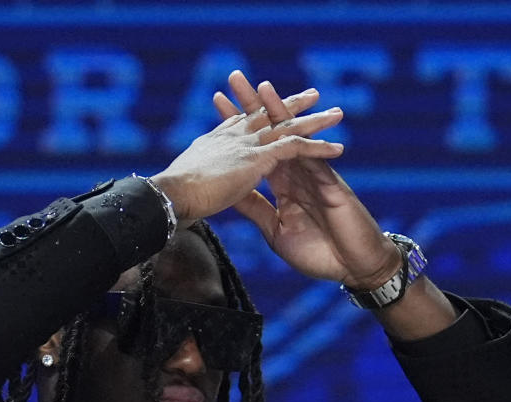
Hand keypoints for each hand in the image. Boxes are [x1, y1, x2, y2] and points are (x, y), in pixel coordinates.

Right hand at [150, 89, 344, 223]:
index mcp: (216, 143)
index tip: (267, 106)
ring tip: (337, 114)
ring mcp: (246, 145)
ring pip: (287, 126)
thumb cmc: (174, 197)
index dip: (256, 113)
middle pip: (266, 115)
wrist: (172, 197)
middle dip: (288, 104)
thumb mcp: (191, 186)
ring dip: (314, 120)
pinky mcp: (258, 157)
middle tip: (310, 95)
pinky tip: (337, 148)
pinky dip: (318, 147)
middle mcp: (233, 137)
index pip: (240, 122)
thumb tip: (202, 194)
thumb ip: (204, 185)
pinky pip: (296, 147)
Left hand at [214, 71, 401, 289]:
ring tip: (259, 84)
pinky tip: (290, 118)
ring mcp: (313, 174)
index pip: (256, 150)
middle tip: (234, 77)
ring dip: (276, 109)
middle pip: (271, 133)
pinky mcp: (328, 181)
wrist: (350, 267)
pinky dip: (301, 135)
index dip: (237, 128)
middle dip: (252, 106)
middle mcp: (296, 172)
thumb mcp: (275, 230)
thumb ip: (256, 208)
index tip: (218, 105)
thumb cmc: (317, 253)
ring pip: (292, 135)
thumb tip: (231, 193)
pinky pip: (312, 154)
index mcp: (283, 184)